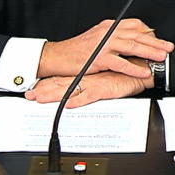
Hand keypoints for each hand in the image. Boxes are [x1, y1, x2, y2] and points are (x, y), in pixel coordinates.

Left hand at [25, 71, 150, 107]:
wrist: (145, 69)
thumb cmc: (130, 71)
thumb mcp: (109, 75)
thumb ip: (99, 78)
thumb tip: (89, 83)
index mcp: (89, 73)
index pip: (65, 78)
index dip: (48, 83)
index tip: (34, 88)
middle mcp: (90, 77)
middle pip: (62, 84)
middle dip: (44, 90)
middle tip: (29, 95)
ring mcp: (96, 82)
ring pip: (70, 89)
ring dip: (54, 95)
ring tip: (39, 99)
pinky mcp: (105, 88)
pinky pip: (89, 96)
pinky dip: (77, 100)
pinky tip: (67, 105)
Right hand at [38, 18, 172, 79]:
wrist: (58, 56)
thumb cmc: (77, 50)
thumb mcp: (97, 38)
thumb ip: (113, 38)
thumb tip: (129, 41)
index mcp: (109, 26)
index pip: (134, 25)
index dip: (149, 32)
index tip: (159, 38)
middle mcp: (108, 33)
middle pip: (137, 35)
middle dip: (156, 42)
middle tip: (168, 48)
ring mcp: (104, 45)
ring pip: (132, 46)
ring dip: (149, 52)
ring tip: (161, 58)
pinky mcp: (100, 58)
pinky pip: (121, 63)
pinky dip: (134, 68)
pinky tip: (143, 72)